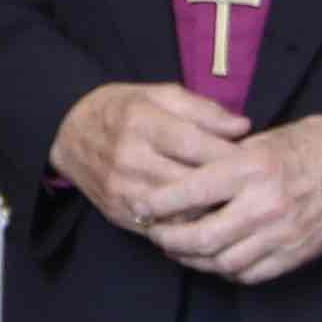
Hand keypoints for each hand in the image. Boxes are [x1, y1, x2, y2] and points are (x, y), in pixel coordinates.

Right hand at [52, 80, 250, 235]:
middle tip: (251, 188)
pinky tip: (203, 218)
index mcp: (142, 122)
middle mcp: (129, 157)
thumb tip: (242, 127)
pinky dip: (186, 225)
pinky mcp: (117, 213)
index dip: (229, 154)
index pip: (195, 144)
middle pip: (190, 181)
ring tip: (233, 206)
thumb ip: (202, 109)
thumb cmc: (121, 110)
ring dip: (208, 211)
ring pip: (178, 210)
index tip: (253, 160)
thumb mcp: (159, 94)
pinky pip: (161, 227)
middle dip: (224, 187)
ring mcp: (121, 189)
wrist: (68, 134)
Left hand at [143, 116, 321, 286]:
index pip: (189, 192)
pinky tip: (214, 259)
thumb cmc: (309, 144)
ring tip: (179, 248)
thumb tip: (181, 178)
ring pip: (220, 262)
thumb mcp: (261, 139)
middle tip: (155, 233)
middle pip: (200, 238)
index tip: (142, 205)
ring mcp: (280, 235)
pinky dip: (224, 270)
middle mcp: (263, 204)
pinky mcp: (293, 255)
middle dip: (168, 240)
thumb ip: (223, 160)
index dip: (157, 204)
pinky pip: (248, 274)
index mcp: (250, 168)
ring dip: (193, 259)